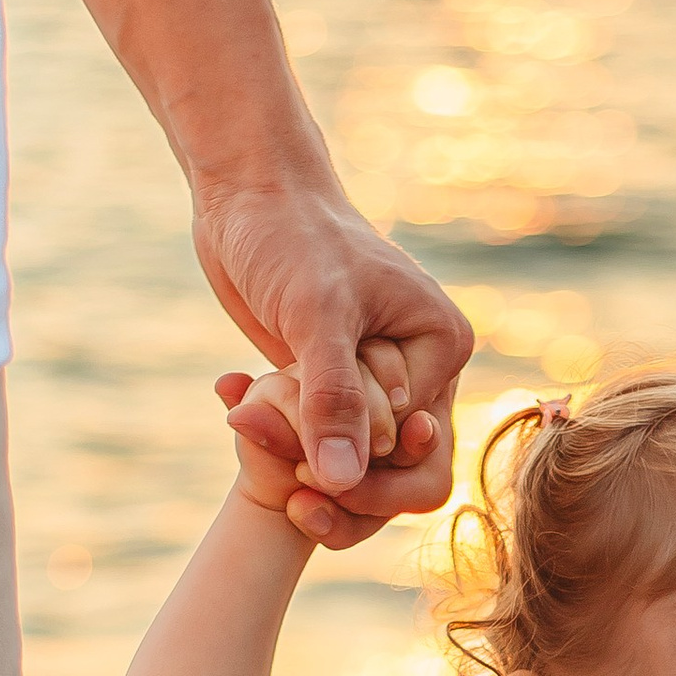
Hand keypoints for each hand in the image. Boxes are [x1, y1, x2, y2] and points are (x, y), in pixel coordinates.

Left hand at [194, 183, 471, 548]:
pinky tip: (233, 395)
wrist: (249, 193)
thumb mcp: (315, 316)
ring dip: (294, 458)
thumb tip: (345, 483)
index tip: (298, 455)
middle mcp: (421, 372)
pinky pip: (314, 441)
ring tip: (242, 420)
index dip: (360, 472)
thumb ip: (334, 400)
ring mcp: (376, 383)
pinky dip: (273, 433)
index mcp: (442, 349)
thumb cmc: (290, 234)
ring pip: (351, 467)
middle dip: (334, 483)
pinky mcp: (331, 387)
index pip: (418, 455)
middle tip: (279, 479)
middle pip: (397, 476)